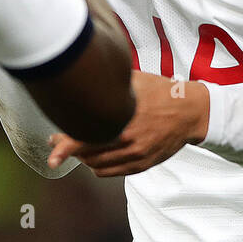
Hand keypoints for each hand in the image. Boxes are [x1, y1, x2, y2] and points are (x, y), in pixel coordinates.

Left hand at [47, 72, 209, 176]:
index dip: (64, 145)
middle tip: (57, 141)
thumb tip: (84, 69)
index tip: (51, 146)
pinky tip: (94, 155)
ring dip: (82, 158)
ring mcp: (135, 155)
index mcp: (123, 118)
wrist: (191, 111)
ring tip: (76, 146)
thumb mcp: (134, 80)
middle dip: (68, 149)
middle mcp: (128, 140)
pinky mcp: (142, 164)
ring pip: (96, 166)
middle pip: (87, 153)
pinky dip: (97, 166)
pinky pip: (110, 172)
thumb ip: (110, 81)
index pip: (85, 136)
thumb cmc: (161, 92)